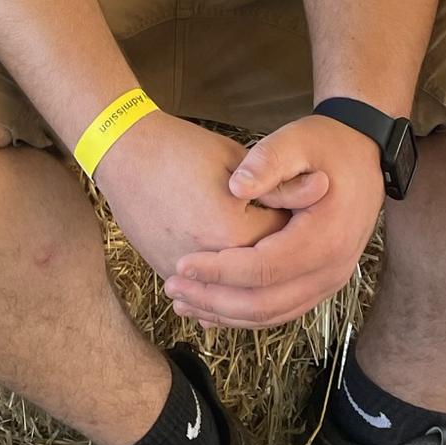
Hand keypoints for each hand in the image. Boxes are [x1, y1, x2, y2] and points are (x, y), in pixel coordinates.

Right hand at [96, 112, 309, 284]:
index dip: (297, 230)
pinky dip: (222, 296)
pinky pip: (202, 294)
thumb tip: (323, 187)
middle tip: (298, 254)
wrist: (122, 149)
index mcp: (232, 230)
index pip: (282, 246)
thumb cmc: (180, 147)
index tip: (308, 218)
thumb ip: (280, 183)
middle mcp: (207, 259)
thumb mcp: (235, 159)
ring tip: (275, 283)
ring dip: (253, 293)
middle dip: (281, 269)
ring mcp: (181, 268)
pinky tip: (236, 292)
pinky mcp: (164, 268)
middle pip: (259, 280)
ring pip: (229, 296)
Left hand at [162, 114, 384, 328]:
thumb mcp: (296, 141)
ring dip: (226, 314)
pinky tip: (213, 307)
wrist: (362, 155)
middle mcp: (330, 270)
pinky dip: (245, 313)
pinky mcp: (319, 282)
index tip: (182, 264)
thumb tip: (235, 187)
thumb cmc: (325, 145)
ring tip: (184, 301)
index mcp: (322, 238)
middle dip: (215, 300)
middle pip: (265, 303)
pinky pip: (280, 309)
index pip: (262, 269)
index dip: (219, 270)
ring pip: (272, 314)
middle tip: (173, 289)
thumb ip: (267, 162)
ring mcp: (328, 281)